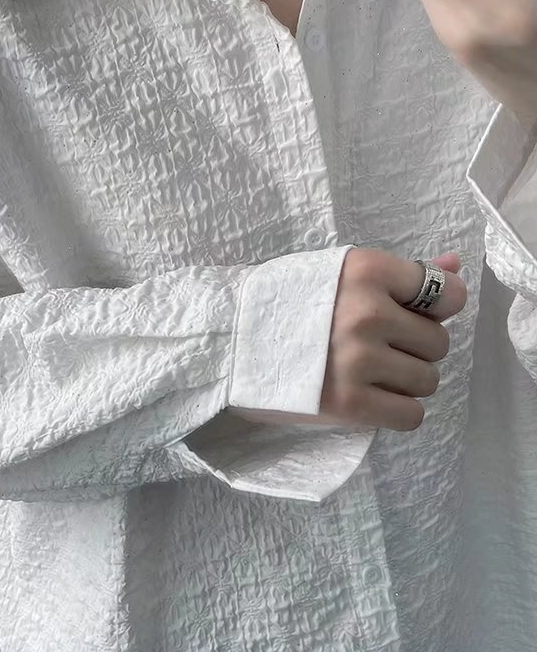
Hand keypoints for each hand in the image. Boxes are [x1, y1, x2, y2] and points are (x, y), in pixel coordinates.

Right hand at [227, 247, 467, 431]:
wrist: (227, 343)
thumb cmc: (282, 303)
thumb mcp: (337, 274)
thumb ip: (401, 274)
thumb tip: (457, 266)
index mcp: (365, 271)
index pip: (445, 294)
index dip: (433, 308)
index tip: (407, 314)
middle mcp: (367, 313)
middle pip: (438, 343)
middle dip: (412, 347)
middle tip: (374, 346)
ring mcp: (358, 360)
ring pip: (427, 380)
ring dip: (403, 381)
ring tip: (365, 372)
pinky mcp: (348, 403)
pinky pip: (410, 416)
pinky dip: (395, 410)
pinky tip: (367, 397)